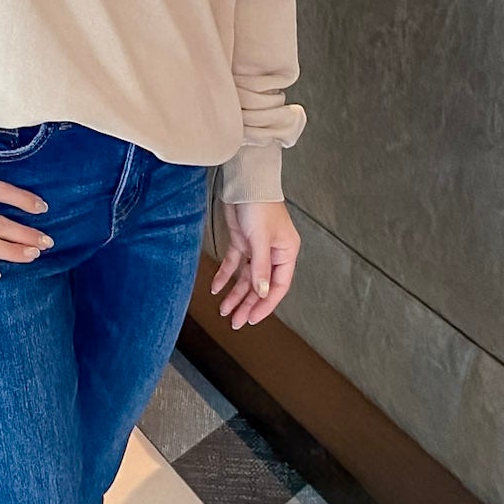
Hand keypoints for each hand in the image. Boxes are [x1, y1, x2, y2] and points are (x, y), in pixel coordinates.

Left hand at [209, 198, 299, 327]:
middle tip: (236, 322)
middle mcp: (273, 253)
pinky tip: (216, 288)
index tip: (253, 319)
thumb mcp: (260, 239)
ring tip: (224, 310)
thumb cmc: (259, 205)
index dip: (265, 305)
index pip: (278, 286)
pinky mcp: (241, 241)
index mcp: (286, 252)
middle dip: (248, 304)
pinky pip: (234, 265)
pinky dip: (225, 276)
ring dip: (235, 294)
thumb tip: (262, 293)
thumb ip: (260, 268)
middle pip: (261, 286)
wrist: (244, 182)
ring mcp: (256, 248)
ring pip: (247, 278)